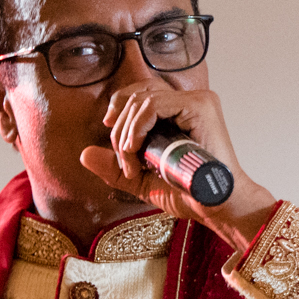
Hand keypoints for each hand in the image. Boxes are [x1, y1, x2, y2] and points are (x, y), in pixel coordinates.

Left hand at [78, 81, 276, 249]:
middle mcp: (190, 101)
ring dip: (127, 132)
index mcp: (181, 112)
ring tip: (131, 161)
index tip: (108, 126)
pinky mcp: (200, 106)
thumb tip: (84, 154)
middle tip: (124, 159)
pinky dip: (137, 127)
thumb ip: (115, 167)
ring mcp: (197, 101)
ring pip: (143, 99)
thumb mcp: (141, 180)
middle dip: (120, 126)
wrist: (214, 207)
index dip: (120, 103)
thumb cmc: (186, 194)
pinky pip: (154, 105)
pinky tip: (135, 149)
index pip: (143, 90)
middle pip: (139, 93)